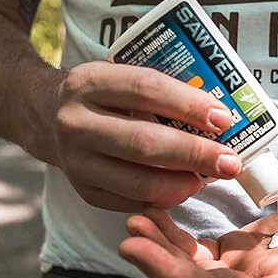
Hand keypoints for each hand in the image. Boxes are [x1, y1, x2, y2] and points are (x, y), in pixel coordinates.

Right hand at [52, 61, 241, 211]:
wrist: (48, 116)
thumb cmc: (104, 96)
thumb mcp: (119, 76)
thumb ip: (160, 90)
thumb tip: (221, 115)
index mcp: (90, 82)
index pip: (146, 89)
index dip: (188, 105)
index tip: (224, 119)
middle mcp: (75, 122)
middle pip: (144, 142)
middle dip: (194, 154)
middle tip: (230, 162)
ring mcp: (76, 161)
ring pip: (137, 181)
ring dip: (182, 184)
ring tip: (208, 179)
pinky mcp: (83, 190)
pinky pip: (130, 201)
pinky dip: (163, 198)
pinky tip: (183, 189)